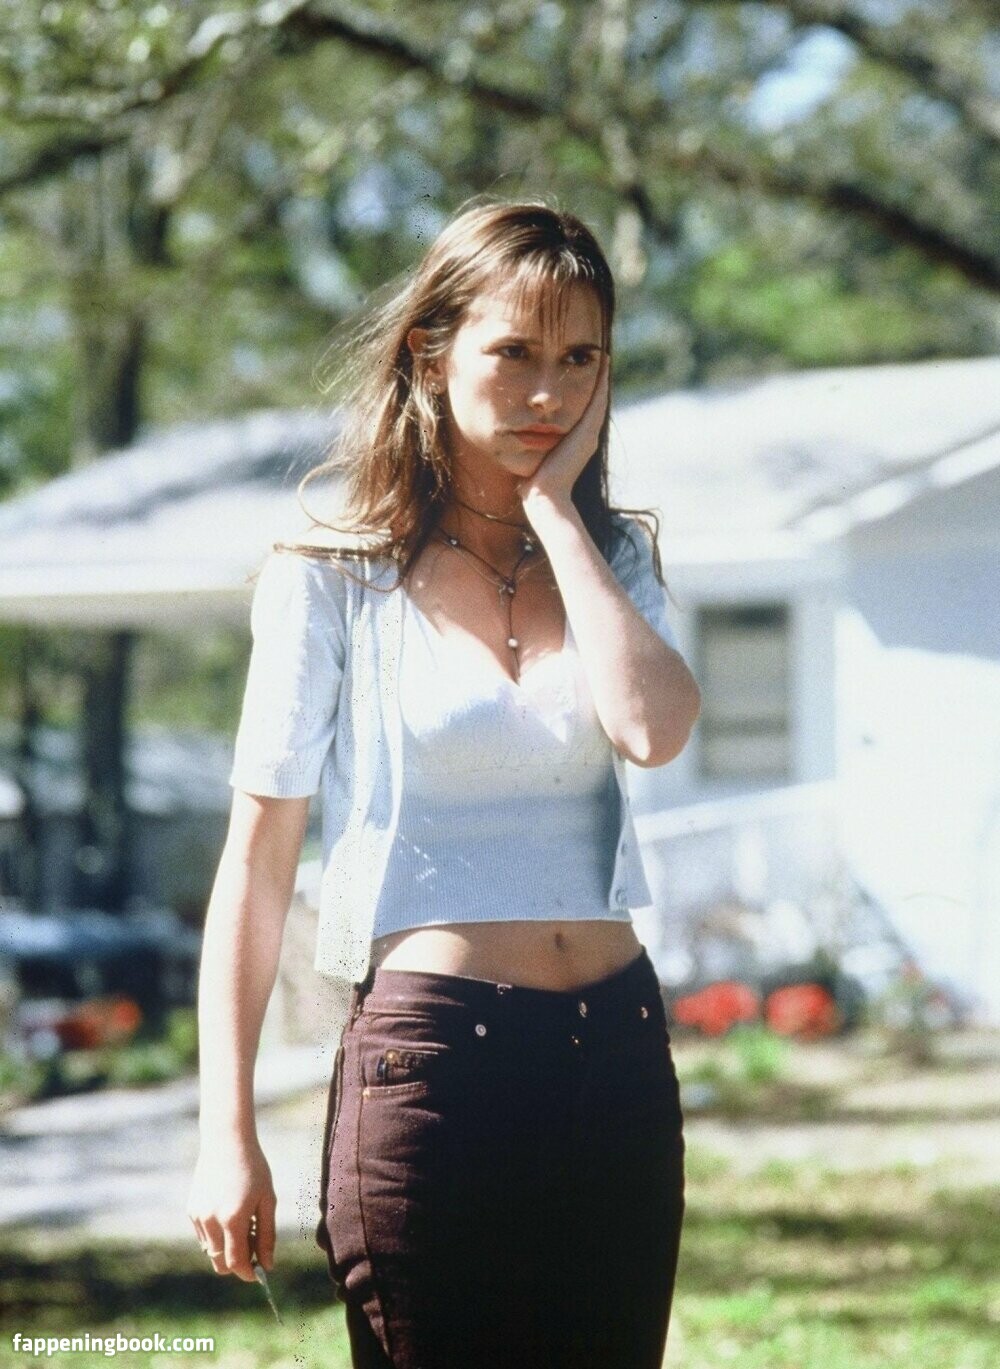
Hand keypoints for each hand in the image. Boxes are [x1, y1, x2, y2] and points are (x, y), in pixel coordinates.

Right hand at [186, 1134, 276, 1281]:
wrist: (227, 1141)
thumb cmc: (253, 1168)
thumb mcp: (267, 1200)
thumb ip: (267, 1235)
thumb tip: (267, 1265)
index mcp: (232, 1219)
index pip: (236, 1262)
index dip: (248, 1272)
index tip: (259, 1273)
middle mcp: (211, 1221)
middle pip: (220, 1263)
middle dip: (237, 1264)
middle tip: (254, 1248)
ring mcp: (198, 1216)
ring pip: (211, 1251)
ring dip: (226, 1248)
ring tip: (244, 1223)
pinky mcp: (191, 1210)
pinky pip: (204, 1235)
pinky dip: (216, 1235)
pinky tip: (229, 1212)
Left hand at [515, 351, 609, 512]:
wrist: (545, 497)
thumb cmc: (535, 485)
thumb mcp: (536, 460)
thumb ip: (534, 452)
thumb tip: (522, 450)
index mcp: (576, 442)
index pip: (583, 411)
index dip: (585, 393)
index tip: (582, 374)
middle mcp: (587, 437)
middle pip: (594, 402)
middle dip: (596, 382)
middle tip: (599, 358)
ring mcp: (589, 434)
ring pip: (599, 399)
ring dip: (602, 378)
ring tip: (603, 356)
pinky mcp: (587, 432)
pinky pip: (597, 400)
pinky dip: (601, 382)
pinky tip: (603, 364)